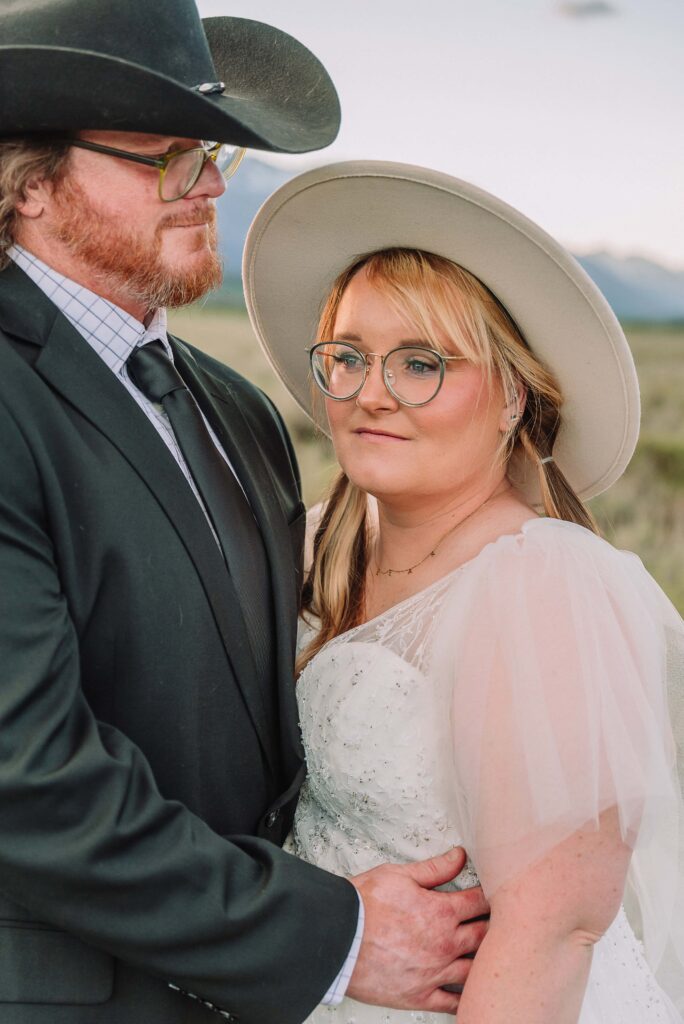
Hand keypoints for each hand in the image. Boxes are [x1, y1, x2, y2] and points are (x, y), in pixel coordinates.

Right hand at [346, 847, 488, 1014]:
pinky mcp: (420, 995)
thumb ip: (435, 868)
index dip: (492, 896)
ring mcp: (434, 973)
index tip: (497, 895)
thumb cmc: (364, 905)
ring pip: (475, 970)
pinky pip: (452, 1003)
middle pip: (485, 936)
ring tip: (491, 956)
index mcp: (441, 912)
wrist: (338, 938)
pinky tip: (471, 992)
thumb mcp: (400, 875)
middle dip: (496, 928)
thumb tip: (460, 856)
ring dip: (485, 961)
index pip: (480, 902)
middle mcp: (445, 944)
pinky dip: (465, 998)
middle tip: (502, 923)